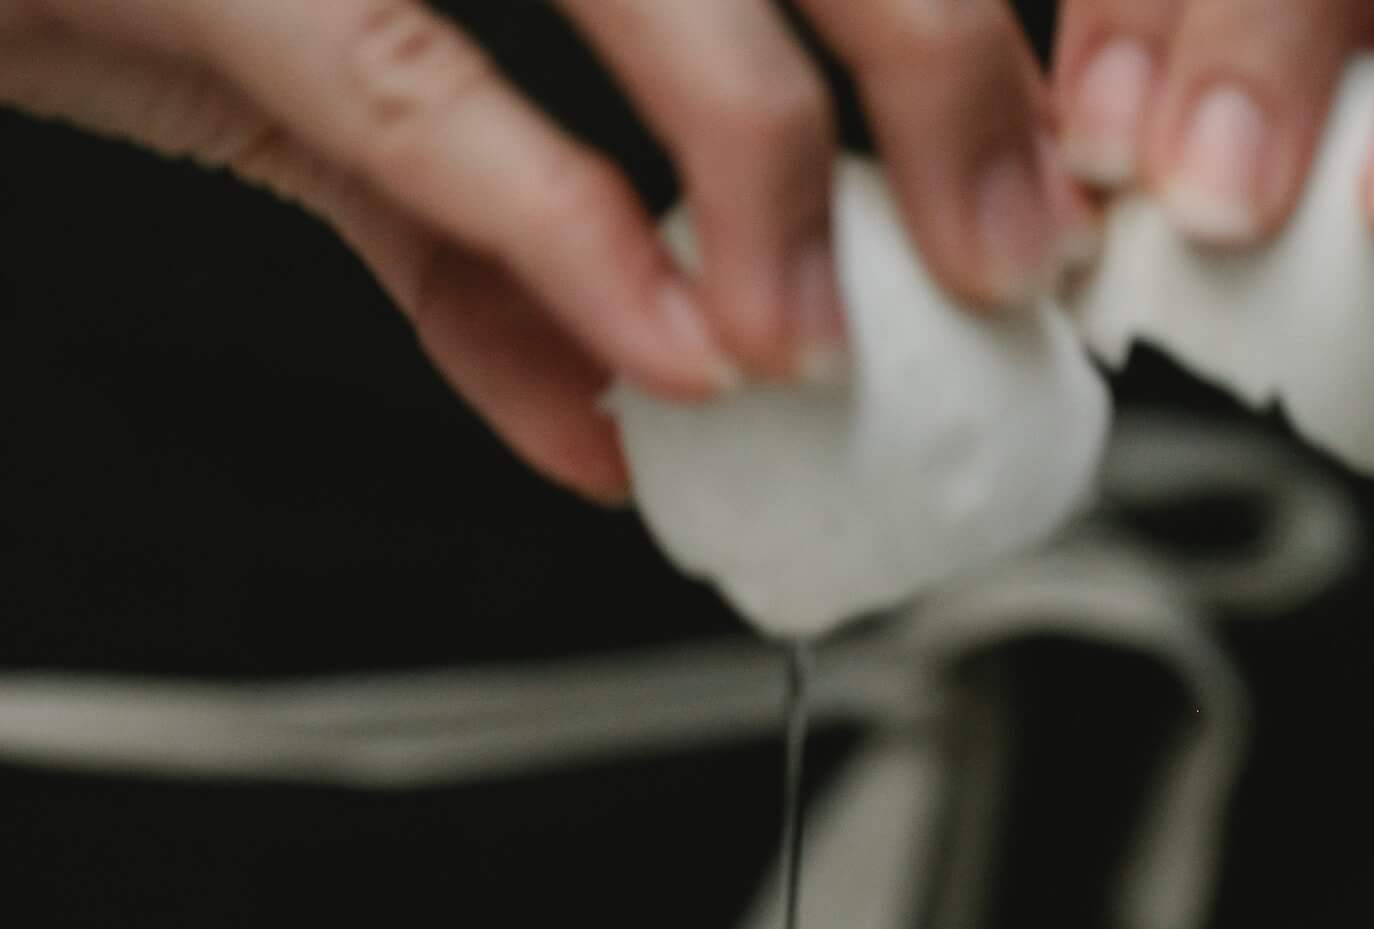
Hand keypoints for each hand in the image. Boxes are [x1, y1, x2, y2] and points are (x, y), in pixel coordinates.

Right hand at [0, 0, 1087, 500]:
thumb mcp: (312, 61)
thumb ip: (474, 234)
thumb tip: (615, 423)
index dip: (965, 21)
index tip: (1043, 150)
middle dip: (943, 62)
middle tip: (1006, 243)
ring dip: (772, 173)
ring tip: (822, 339)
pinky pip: (425, 95)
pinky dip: (567, 238)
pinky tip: (660, 353)